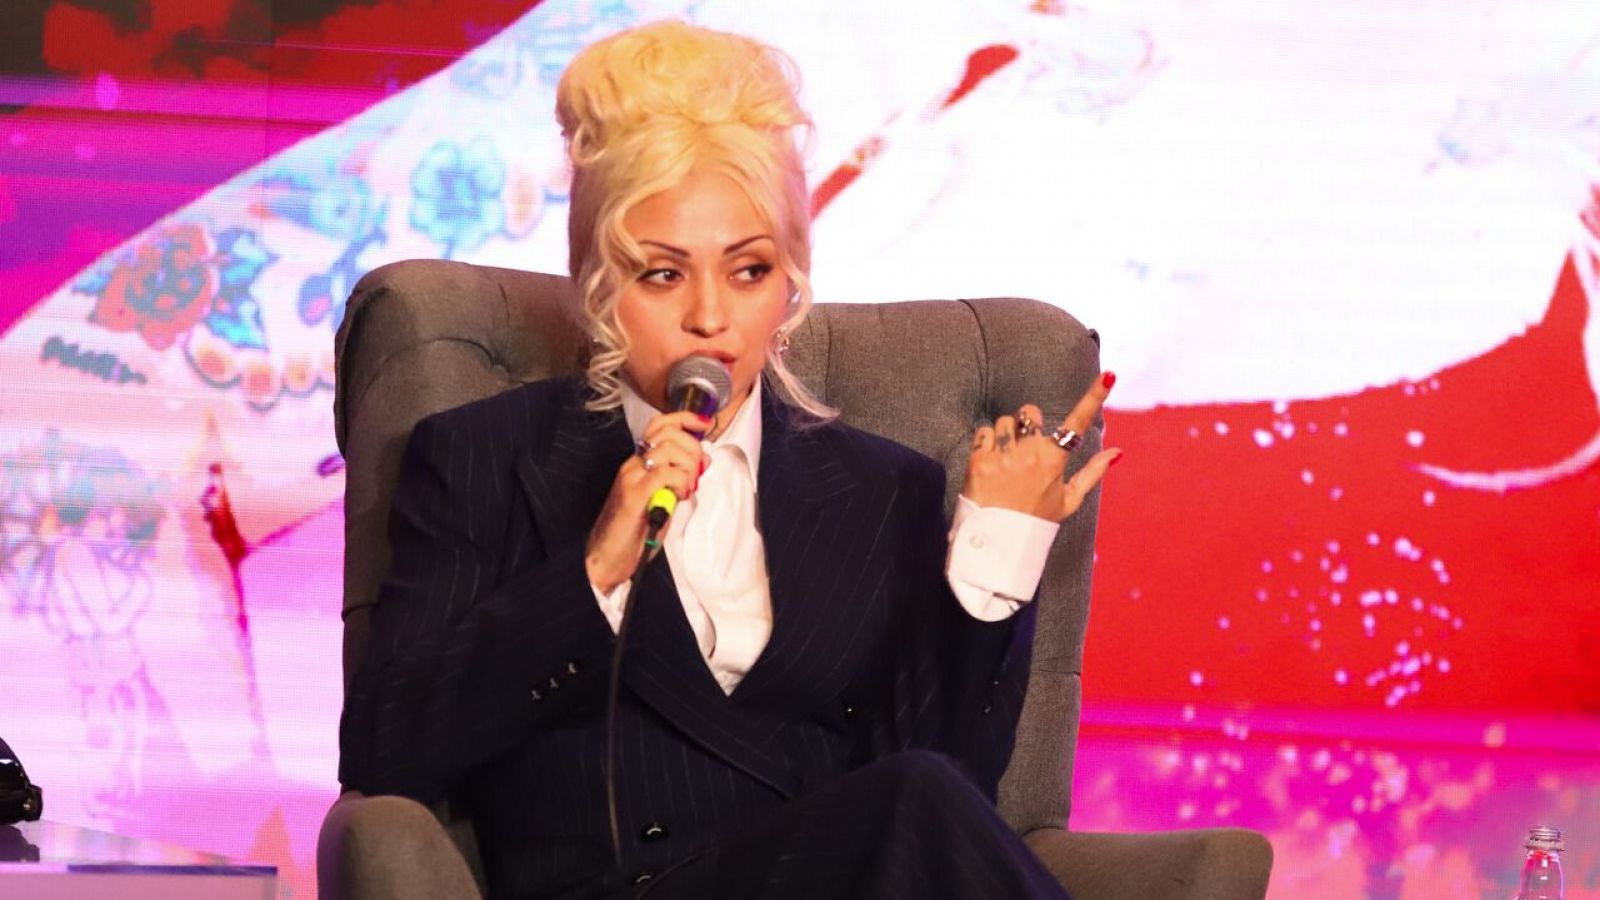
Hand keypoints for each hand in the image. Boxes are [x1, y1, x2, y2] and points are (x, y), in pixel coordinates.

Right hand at [586, 410, 708, 591]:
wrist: (608, 555)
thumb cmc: (635, 531)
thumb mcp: (663, 499)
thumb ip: (680, 479)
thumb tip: (703, 461)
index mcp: (639, 463)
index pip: (660, 425)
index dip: (684, 419)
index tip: (703, 424)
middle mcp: (633, 464)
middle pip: (668, 433)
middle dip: (692, 449)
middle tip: (696, 473)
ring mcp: (631, 477)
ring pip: (667, 449)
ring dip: (687, 467)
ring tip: (686, 488)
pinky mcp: (634, 495)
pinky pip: (663, 474)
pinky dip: (680, 482)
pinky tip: (679, 496)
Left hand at [961, 372, 1121, 521]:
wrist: (997, 542)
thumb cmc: (1035, 521)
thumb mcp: (1068, 500)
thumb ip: (1093, 473)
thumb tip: (1117, 452)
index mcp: (1054, 462)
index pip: (1078, 423)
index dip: (1094, 397)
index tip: (1108, 375)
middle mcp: (1030, 455)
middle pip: (1030, 412)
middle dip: (1028, 422)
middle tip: (1024, 446)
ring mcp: (1003, 457)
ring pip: (1004, 421)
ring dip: (1005, 434)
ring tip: (1005, 461)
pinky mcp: (979, 461)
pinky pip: (983, 431)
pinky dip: (986, 442)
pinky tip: (990, 463)